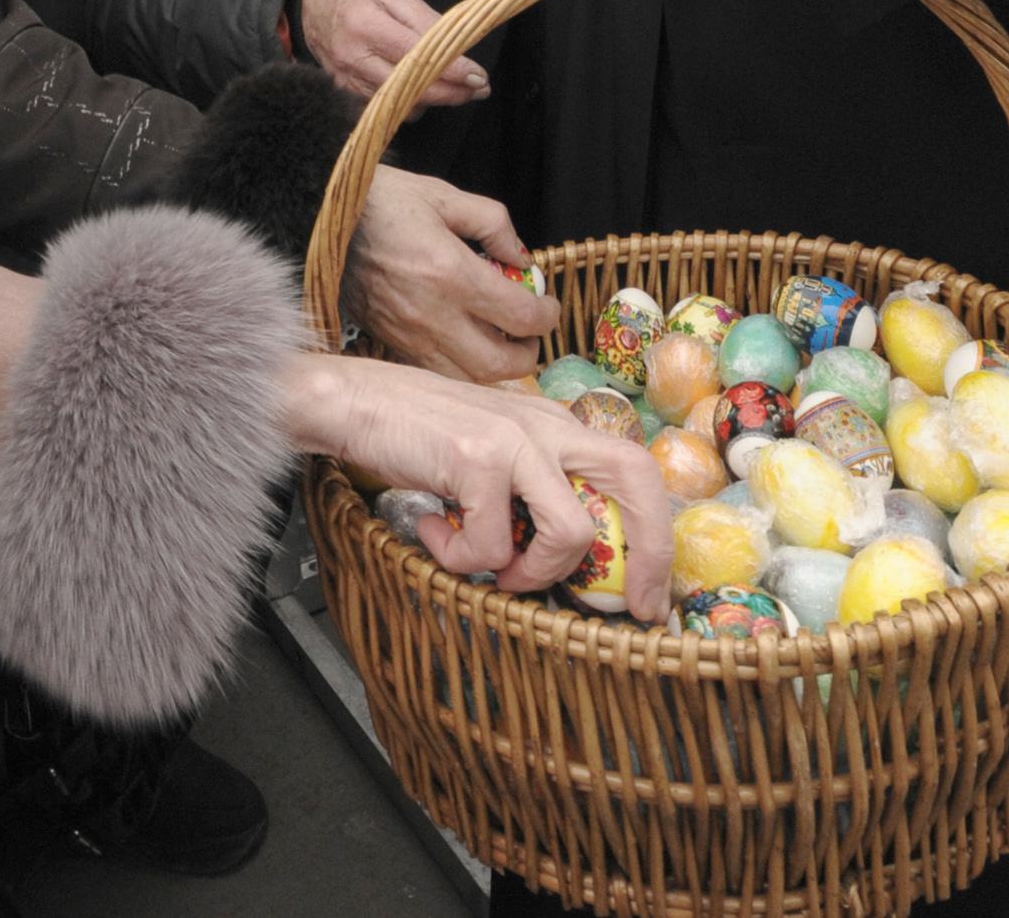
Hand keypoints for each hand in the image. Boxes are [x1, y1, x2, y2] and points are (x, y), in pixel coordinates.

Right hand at [278, 354, 672, 618]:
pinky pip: (491, 546)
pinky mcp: (477, 457)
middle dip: (648, 554)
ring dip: (532, 573)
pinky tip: (433, 533)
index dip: (656, 535)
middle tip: (632, 607)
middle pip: (633, 481)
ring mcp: (514, 438)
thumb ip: (529, 488)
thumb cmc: (417, 435)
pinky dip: (461, 558)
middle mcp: (547, 425)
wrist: (352, 401)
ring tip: (491, 568)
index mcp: (557, 425)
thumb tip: (563, 560)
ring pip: (569, 532)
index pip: (635, 471)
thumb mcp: (492, 452)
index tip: (649, 594)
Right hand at [300, 0, 486, 110]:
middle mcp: (354, 58)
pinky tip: (424, 90)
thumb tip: (456, 45)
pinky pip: (386, 110)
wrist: (312, 8)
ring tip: (455, 87)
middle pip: (410, 88)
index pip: (416, 55)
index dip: (452, 70)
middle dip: (450, 93)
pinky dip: (410, 103)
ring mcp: (348, 81)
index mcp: (366, 24)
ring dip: (433, 100)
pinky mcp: (347, 95)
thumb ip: (425, 19)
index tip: (478, 76)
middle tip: (478, 89)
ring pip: (400, 105)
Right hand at [348, 167, 553, 382]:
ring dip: (493, 368)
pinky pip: (433, 372)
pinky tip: (462, 343)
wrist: (318, 218)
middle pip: (498, 364)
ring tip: (499, 342)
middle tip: (530, 334)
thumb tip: (520, 258)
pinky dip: (457, 368)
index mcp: (451, 273)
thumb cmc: (379, 201)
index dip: (547, 316)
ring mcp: (407, 334)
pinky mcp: (387, 341)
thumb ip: (493, 224)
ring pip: (466, 378)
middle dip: (527, 354)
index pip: (520, 316)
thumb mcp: (444, 196)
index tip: (547, 304)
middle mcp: (431, 314)